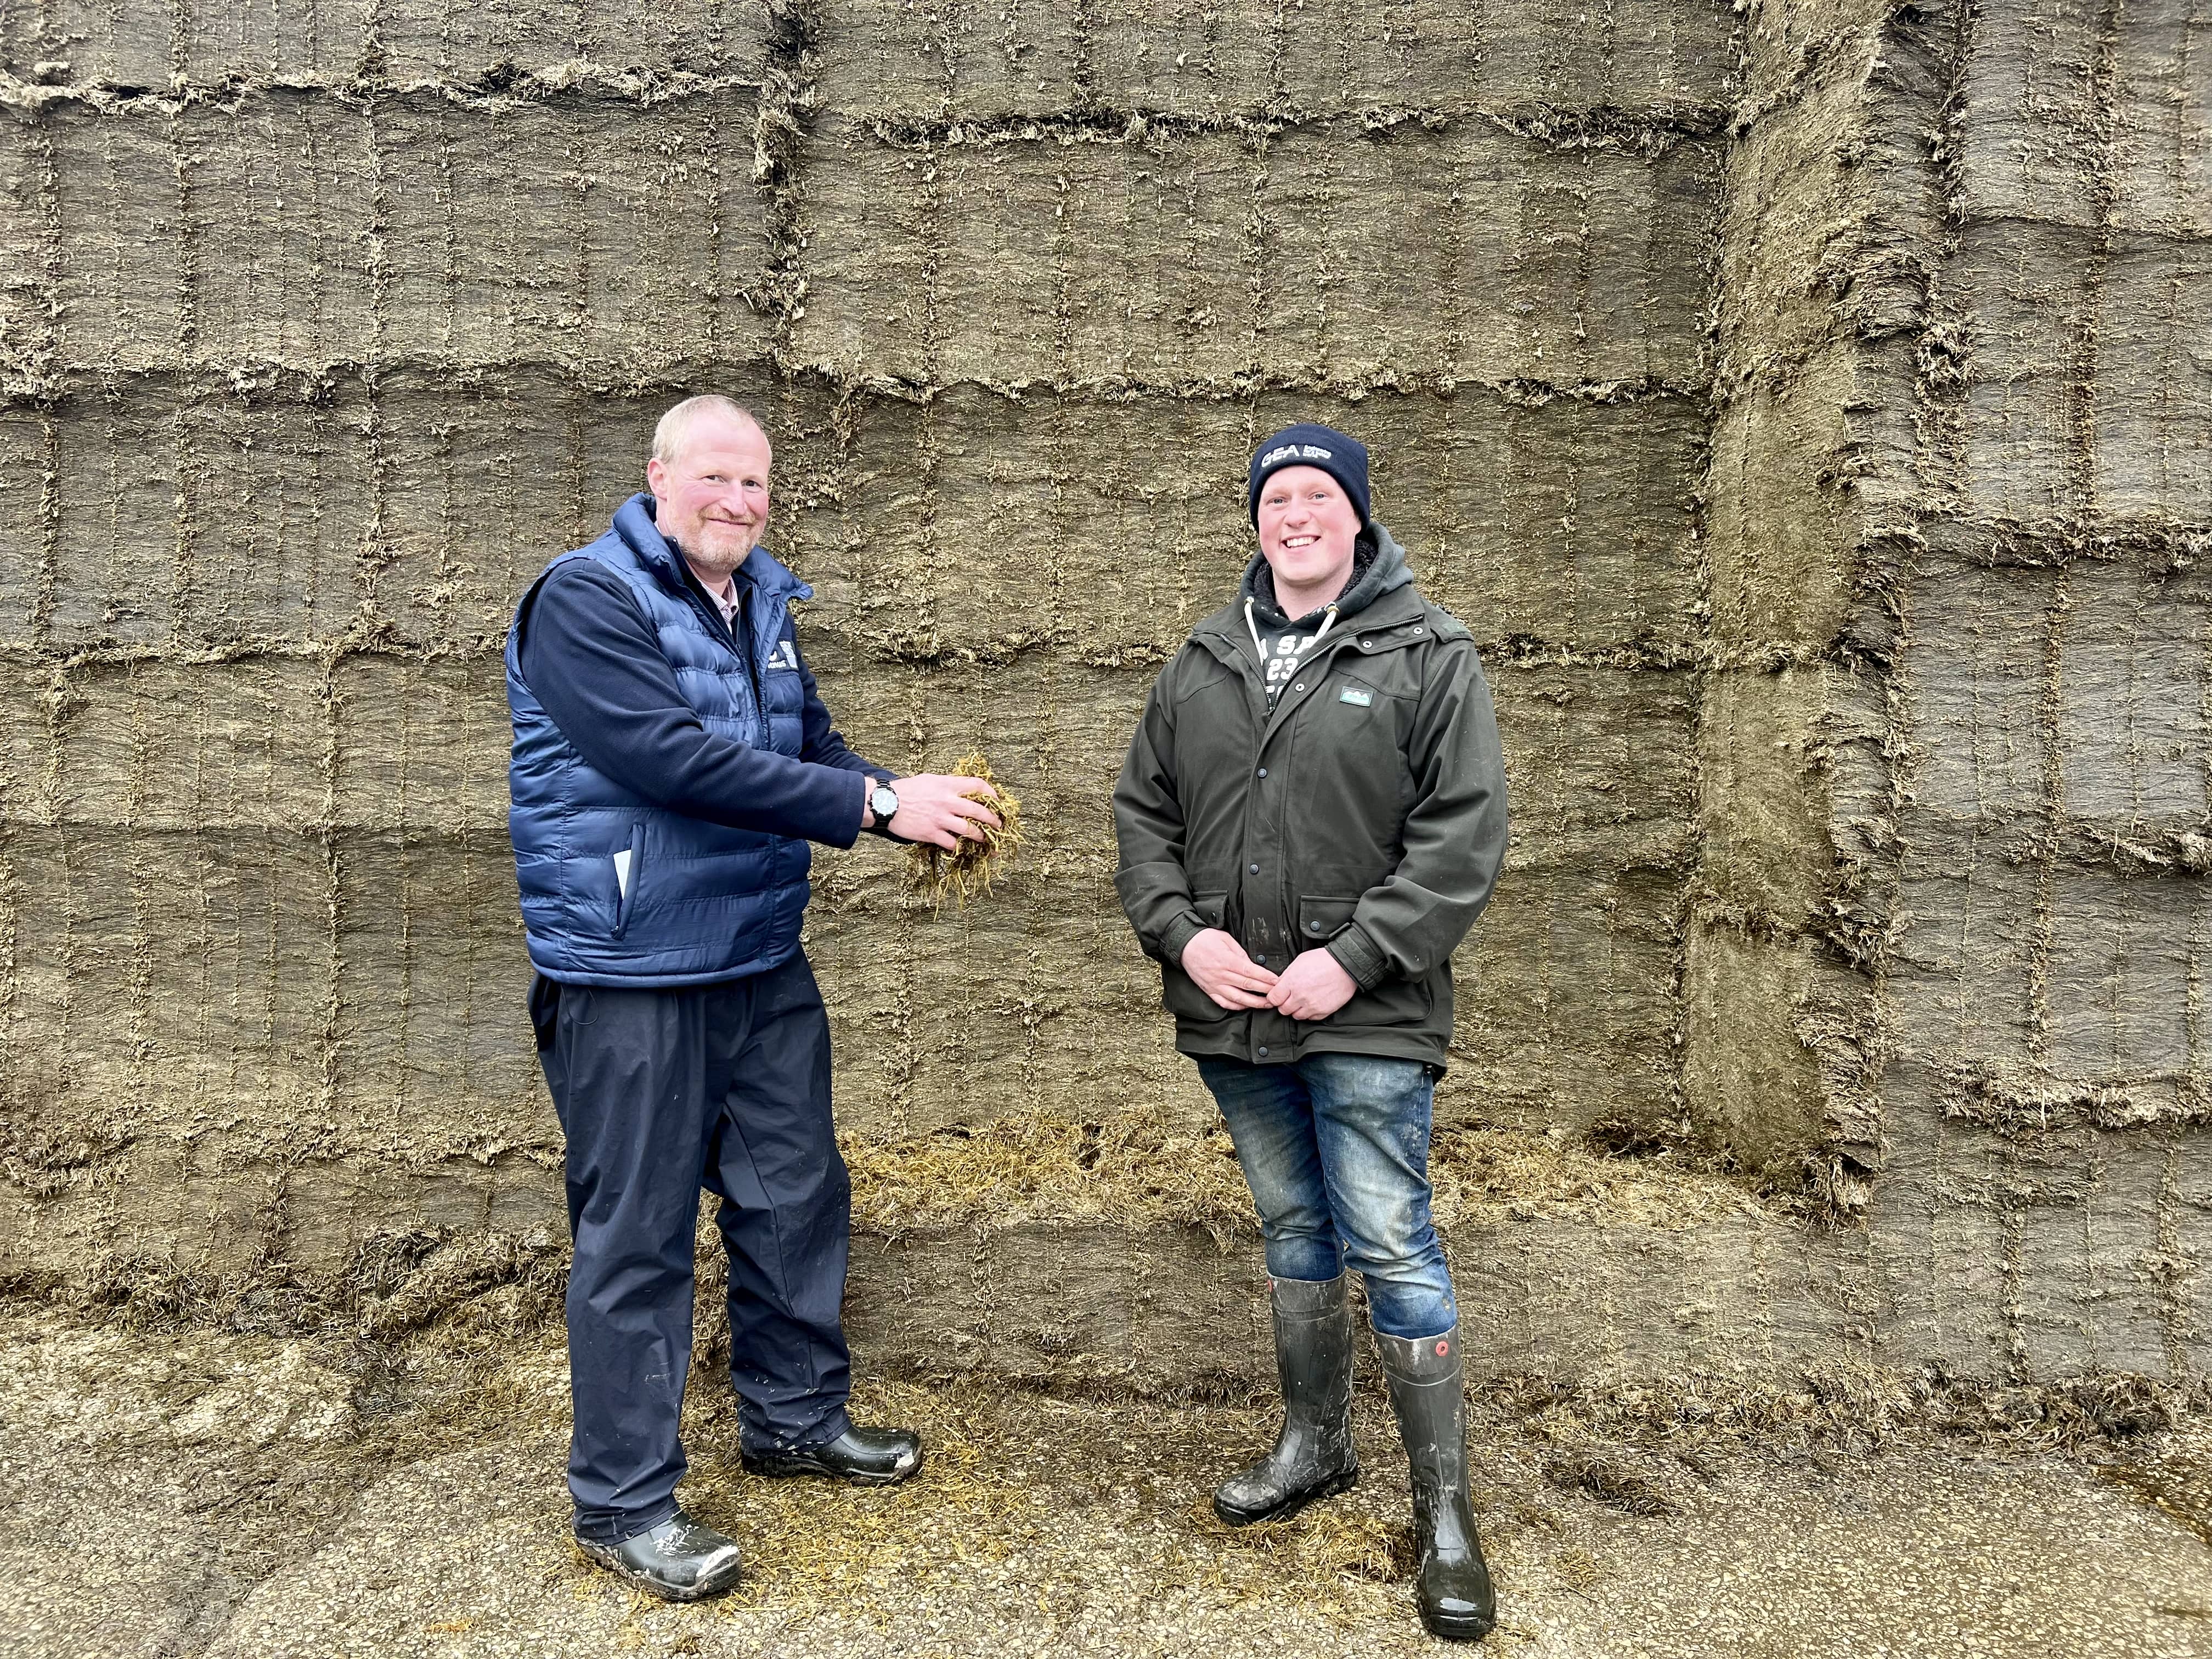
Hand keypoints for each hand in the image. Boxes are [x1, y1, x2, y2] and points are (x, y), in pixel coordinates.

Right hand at [883, 772, 1003, 851]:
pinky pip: (951, 843)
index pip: (977, 785)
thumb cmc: (906, 789)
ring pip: (969, 829)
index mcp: (947, 785)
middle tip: (998, 824)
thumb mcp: (929, 779)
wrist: (886, 803)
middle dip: (993, 819)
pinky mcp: (931, 833)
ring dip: (981, 835)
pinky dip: (958, 846)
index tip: (997, 799)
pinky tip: (960, 846)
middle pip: (979, 810)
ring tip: (985, 838)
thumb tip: (962, 787)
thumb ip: (947, 784)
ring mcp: (940, 818)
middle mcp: (947, 801)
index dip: (991, 792)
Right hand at [1180, 928, 1277, 1010]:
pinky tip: (1246, 1006)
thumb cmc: (1205, 939)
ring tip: (1267, 1004)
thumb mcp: (1226, 939)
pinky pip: (1224, 1003)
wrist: (1184, 945)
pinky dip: (1237, 1006)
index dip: (1266, 978)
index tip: (1276, 981)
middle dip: (1265, 991)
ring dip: (1254, 1003)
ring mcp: (1214, 985)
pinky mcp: (1209, 990)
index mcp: (1227, 961)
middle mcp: (1221, 975)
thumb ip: (1240, 953)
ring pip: (1238, 998)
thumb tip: (1253, 965)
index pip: (1251, 972)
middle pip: (1247, 986)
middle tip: (1277, 994)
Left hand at [1266, 948, 1357, 1021]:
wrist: (1346, 965)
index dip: (1274, 997)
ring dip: (1297, 1010)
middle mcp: (1300, 996)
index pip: (1273, 999)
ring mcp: (1312, 1006)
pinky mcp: (1323, 1011)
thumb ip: (1287, 975)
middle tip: (1291, 997)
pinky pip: (1310, 1018)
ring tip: (1303, 1000)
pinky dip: (1310, 1012)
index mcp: (1292, 982)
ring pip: (1296, 1016)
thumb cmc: (1323, 960)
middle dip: (1284, 1004)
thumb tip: (1278, 985)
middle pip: (1283, 1010)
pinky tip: (1313, 1003)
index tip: (1278, 995)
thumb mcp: (1300, 961)